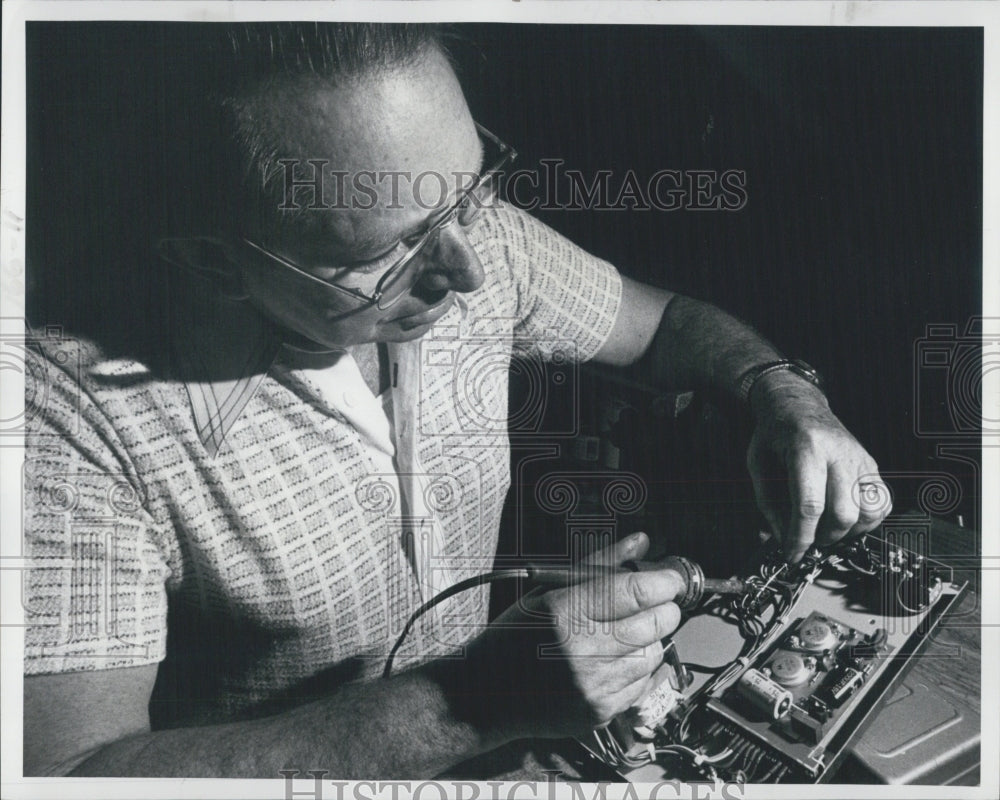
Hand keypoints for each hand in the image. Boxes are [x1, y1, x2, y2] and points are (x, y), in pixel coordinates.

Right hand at [459, 532, 682, 740]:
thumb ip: (599, 565)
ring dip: (650, 639)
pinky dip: (639, 667)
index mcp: (564, 611)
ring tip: (624, 632)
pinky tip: (616, 658)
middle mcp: (580, 650)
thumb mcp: (548, 590)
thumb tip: (641, 542)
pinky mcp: (600, 711)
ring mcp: (592, 685)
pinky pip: (643, 683)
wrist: (485, 694)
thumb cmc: (515, 636)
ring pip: (654, 653)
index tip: (671, 577)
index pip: (635, 591)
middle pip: (654, 623)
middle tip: (653, 602)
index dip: (664, 581)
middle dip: (663, 608)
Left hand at [747, 372, 891, 562]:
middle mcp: (839, 452)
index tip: (792, 554)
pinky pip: (882, 503)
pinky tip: (847, 519)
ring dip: (847, 532)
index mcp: (805, 448)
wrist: (799, 405)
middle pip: (843, 513)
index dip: (800, 537)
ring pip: (868, 512)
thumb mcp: (757, 464)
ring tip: (826, 529)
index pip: (809, 505)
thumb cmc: (775, 435)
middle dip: (823, 537)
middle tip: (807, 539)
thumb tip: (783, 540)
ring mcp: (860, 458)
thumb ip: (768, 503)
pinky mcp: (872, 464)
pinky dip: (868, 521)